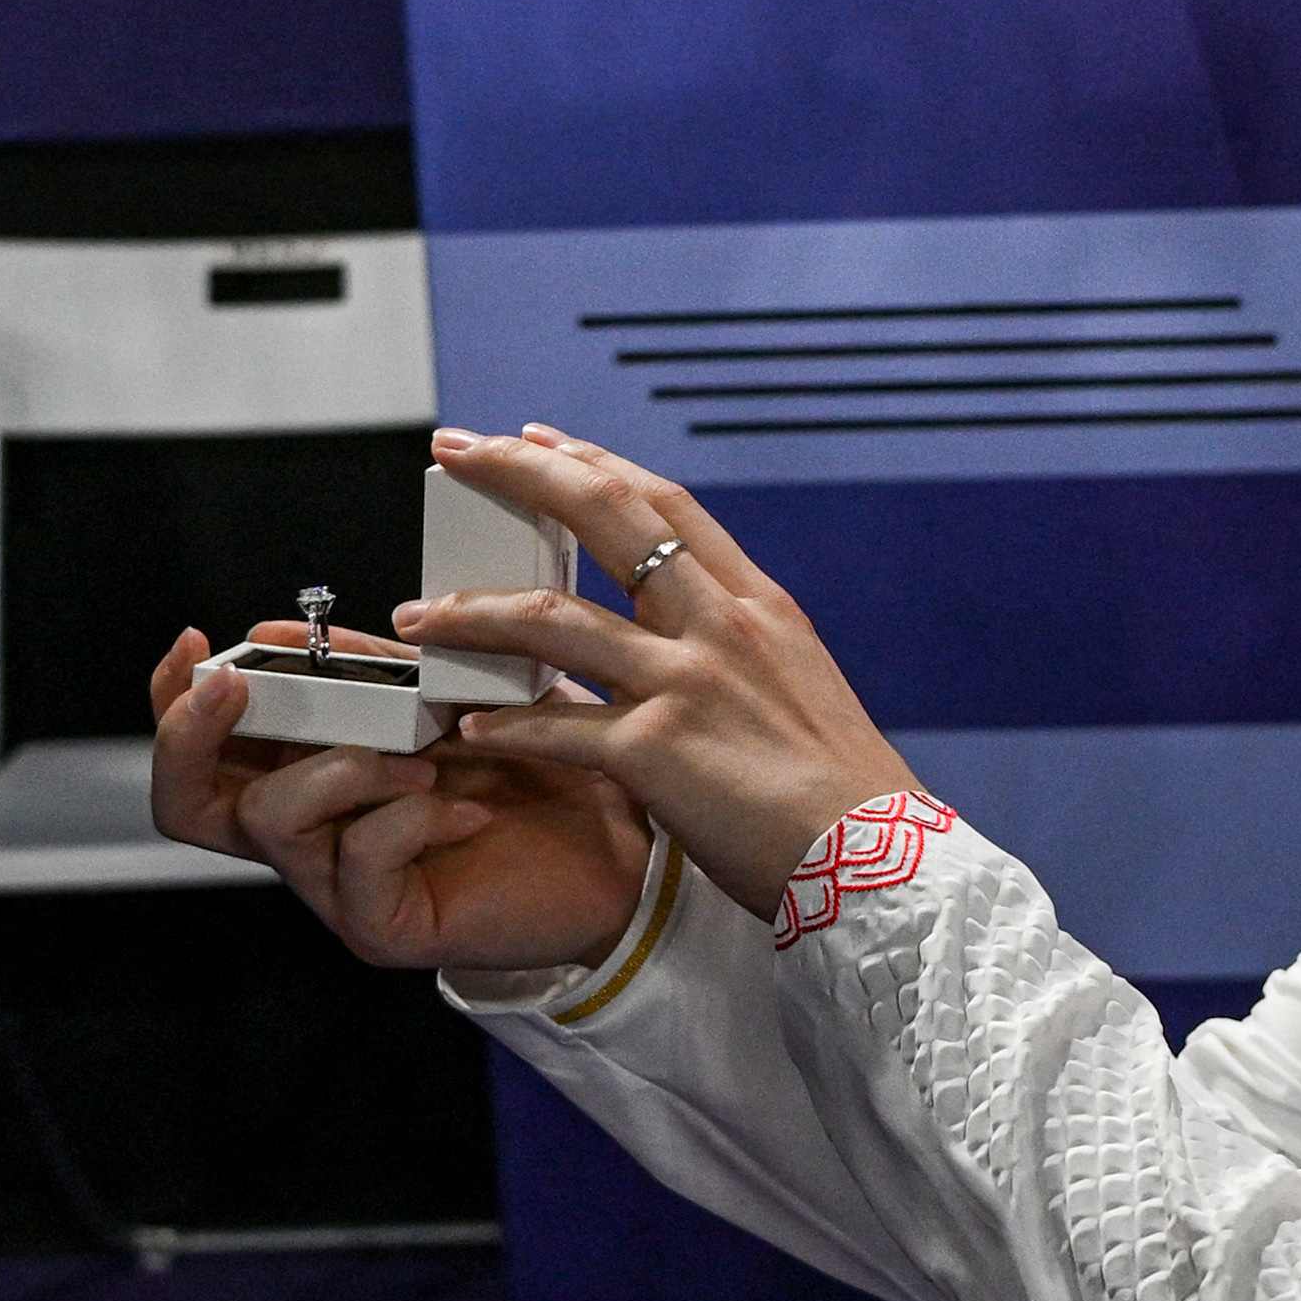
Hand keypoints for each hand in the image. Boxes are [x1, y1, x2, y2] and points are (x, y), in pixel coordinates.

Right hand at [145, 628, 656, 974]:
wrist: (620, 842)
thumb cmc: (534, 765)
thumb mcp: (440, 694)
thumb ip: (363, 672)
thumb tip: (276, 636)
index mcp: (305, 774)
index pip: (199, 753)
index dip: (174, 700)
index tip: (201, 643)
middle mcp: (307, 834)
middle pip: (186, 803)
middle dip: (190, 735)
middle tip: (236, 688)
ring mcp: (338, 887)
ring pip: (272, 819)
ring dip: (340, 764)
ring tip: (420, 752)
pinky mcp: (385, 927)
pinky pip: (359, 860)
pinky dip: (412, 815)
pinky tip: (470, 805)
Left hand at [402, 429, 918, 919]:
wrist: (880, 862)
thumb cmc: (843, 793)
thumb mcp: (798, 686)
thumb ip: (738, 651)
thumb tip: (688, 642)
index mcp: (756, 606)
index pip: (664, 502)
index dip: (592, 461)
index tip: (535, 437)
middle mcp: (720, 626)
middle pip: (604, 516)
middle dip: (519, 474)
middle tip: (454, 452)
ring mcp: (687, 683)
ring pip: (552, 618)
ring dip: (474, 611)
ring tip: (421, 615)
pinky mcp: (656, 752)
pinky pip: (554, 726)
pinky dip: (504, 723)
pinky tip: (467, 724)